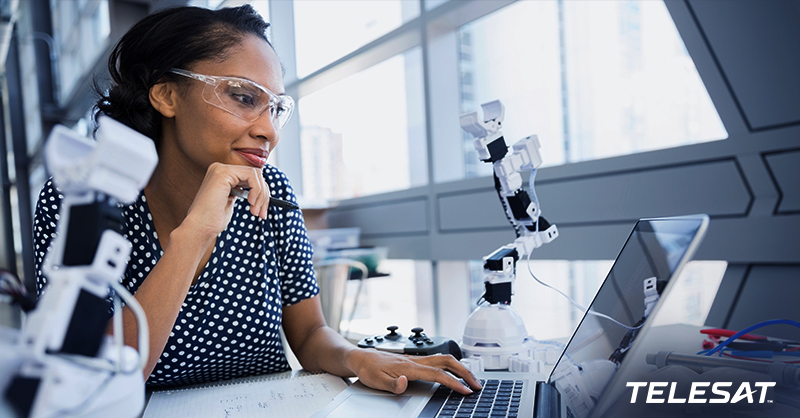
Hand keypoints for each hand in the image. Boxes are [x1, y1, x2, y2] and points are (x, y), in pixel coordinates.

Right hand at [183, 162, 270, 237]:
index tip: (262, 211)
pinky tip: (251, 203)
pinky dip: (257, 190)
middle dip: (264, 195)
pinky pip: (252, 176)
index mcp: (222, 174)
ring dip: (262, 195)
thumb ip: (242, 191)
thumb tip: (262, 189)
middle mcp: (220, 168)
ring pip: (256, 174)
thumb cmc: (213, 220)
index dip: (261, 193)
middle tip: (262, 214)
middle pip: (255, 174)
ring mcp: (221, 169)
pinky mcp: (223, 173)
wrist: (200, 228)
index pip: (250, 177)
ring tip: (255, 211)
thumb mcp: (230, 201)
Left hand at [346, 349, 481, 394]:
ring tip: (471, 379)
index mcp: (409, 366)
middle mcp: (415, 360)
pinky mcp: (415, 360)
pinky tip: (455, 372)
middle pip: (447, 361)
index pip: (437, 374)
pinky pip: (438, 360)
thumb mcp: (376, 380)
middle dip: (465, 372)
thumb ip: (392, 384)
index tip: (465, 391)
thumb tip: (405, 383)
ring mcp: (416, 359)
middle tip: (477, 385)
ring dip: (460, 367)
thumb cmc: (368, 369)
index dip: (453, 383)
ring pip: (444, 358)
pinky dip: (452, 365)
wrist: (361, 358)